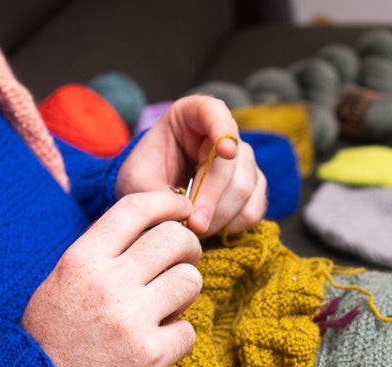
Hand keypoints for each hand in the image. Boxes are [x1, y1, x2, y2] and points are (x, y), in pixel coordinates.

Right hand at [22, 190, 202, 366]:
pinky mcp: (150, 356)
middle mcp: (107, 284)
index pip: (135, 209)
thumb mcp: (59, 284)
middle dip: (187, 249)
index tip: (183, 208)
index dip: (168, 202)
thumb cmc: (51, 341)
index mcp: (81, 260)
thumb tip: (148, 230)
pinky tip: (157, 345)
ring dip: (184, 294)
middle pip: (175, 240)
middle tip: (183, 263)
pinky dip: (179, 339)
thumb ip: (99, 256)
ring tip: (167, 308)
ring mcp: (131, 320)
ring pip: (190, 282)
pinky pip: (189, 331)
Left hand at [115, 95, 267, 236]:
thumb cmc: (142, 179)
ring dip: (220, 216)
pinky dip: (233, 225)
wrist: (151, 196)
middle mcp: (224, 132)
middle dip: (212, 199)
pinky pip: (253, 209)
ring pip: (245, 188)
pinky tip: (212, 229)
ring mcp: (243, 160)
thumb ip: (159, 193)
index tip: (225, 152)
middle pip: (233, 163)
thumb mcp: (138, 182)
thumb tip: (190, 213)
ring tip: (194, 228)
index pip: (215, 112)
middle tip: (193, 225)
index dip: (223, 129)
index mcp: (192, 115)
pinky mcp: (252, 186)